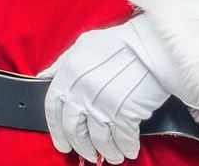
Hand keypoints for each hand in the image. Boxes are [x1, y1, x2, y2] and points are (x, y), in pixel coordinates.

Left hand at [45, 20, 171, 163]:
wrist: (152, 46)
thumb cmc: (120, 43)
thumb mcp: (84, 45)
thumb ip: (63, 63)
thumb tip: (45, 76)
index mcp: (70, 72)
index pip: (52, 106)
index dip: (56, 129)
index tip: (61, 142)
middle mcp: (83, 90)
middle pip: (73, 129)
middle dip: (80, 146)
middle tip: (87, 152)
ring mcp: (103, 103)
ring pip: (97, 140)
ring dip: (106, 152)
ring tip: (112, 155)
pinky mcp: (125, 114)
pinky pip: (121, 140)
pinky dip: (125, 148)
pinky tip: (128, 149)